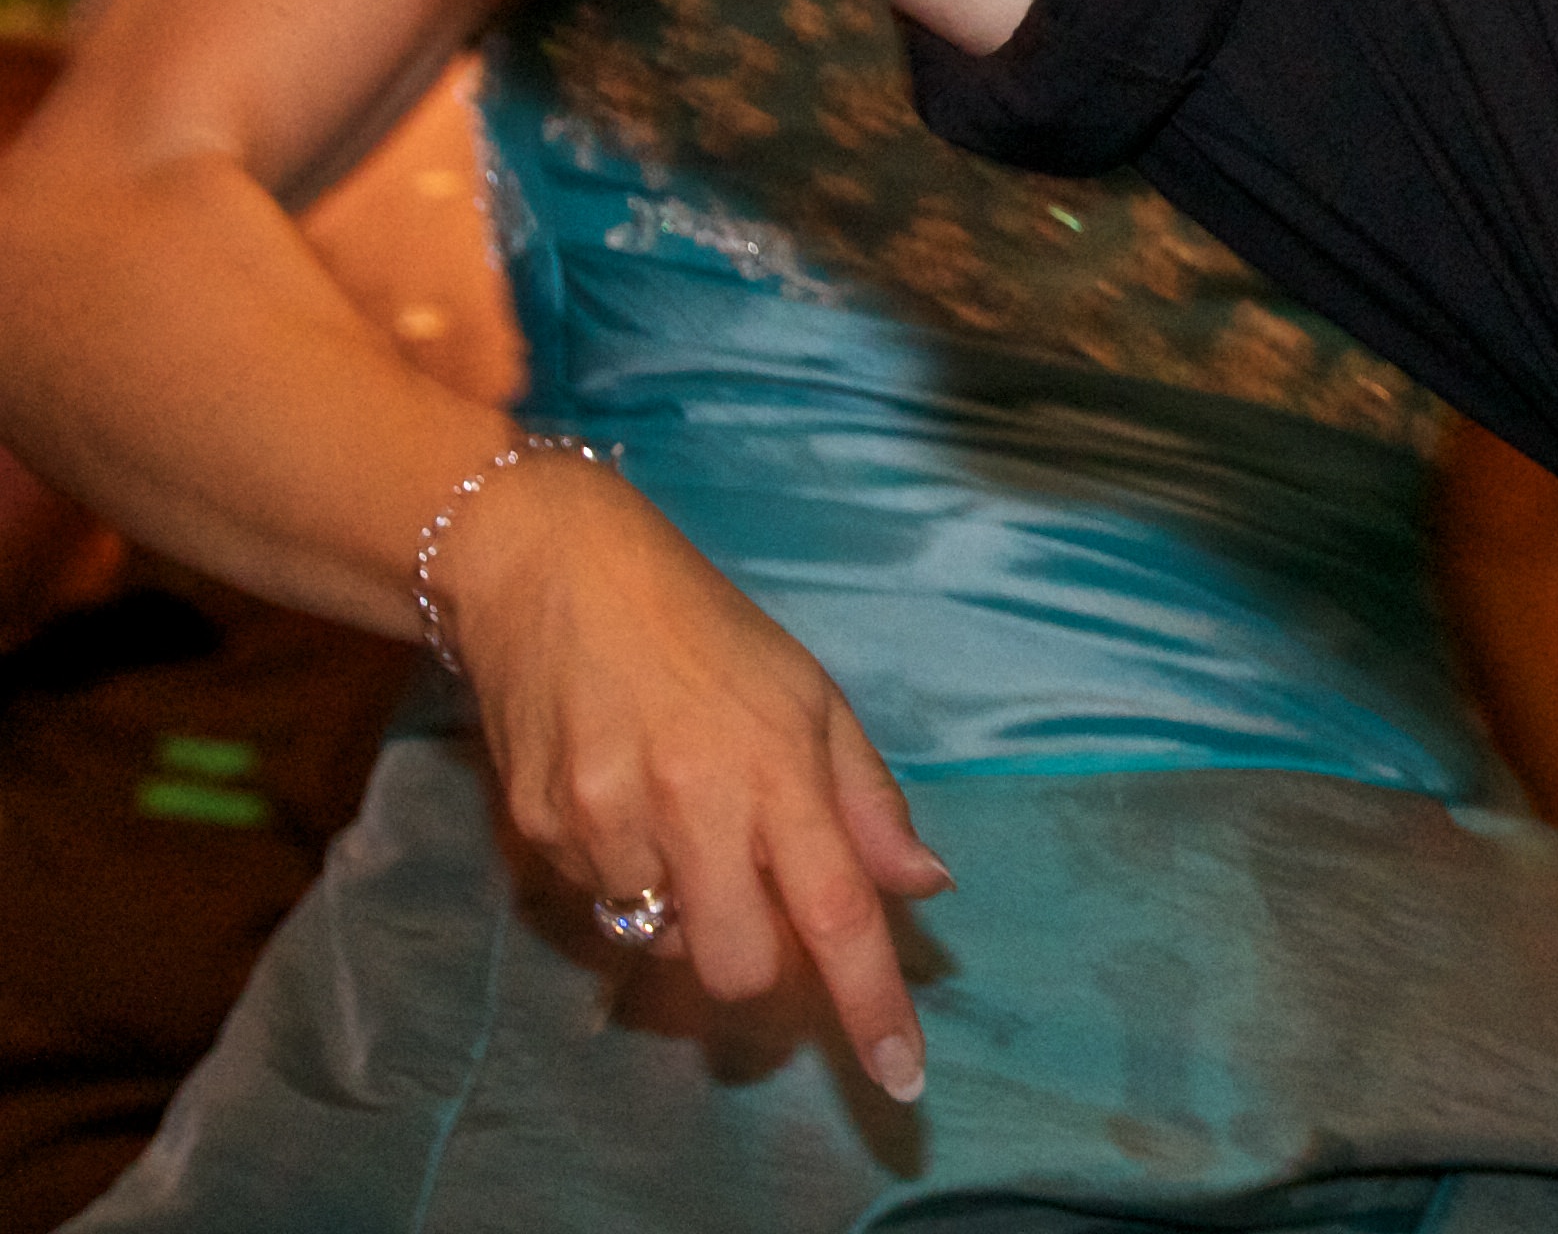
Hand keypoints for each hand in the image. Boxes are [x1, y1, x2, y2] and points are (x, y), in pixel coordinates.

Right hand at [441, 452, 953, 1100]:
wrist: (552, 574)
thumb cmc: (705, 632)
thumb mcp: (812, 696)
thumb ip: (868, 801)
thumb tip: (926, 885)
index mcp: (777, 767)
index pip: (838, 911)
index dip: (871, 1004)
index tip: (902, 1077)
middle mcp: (691, 805)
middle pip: (737, 967)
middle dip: (759, 969)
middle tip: (761, 910)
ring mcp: (605, 824)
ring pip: (660, 944)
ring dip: (685, 914)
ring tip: (684, 822)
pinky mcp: (537, 831)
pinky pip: (598, 905)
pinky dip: (626, 881)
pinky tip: (626, 804)